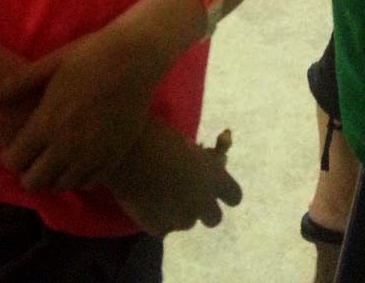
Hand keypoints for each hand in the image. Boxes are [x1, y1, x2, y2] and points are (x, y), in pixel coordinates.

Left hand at [0, 25, 155, 190]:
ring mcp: (91, 156)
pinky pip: (86, 183)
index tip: (14, 148)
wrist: (133, 59)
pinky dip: (77, 177)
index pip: (15, 159)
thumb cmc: (89, 55)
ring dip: (52, 176)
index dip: (9, 156)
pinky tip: (77, 159)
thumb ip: (17, 85)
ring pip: (60, 185)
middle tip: (32, 156)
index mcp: (47, 122)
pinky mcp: (112, 158)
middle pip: (34, 181)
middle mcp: (66, 146)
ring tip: (54, 158)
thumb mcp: (50, 64)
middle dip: (27, 171)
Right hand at [111, 120, 241, 236]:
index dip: (225, 191)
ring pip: (187, 223)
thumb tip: (210, 163)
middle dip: (205, 208)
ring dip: (180, 212)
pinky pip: (164, 227)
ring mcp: (181, 219)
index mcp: (214, 178)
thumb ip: (203, 161)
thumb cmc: (160, 137)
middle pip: (214, 218)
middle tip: (188, 194)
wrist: (130, 153)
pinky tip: (147, 202)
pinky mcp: (159, 228)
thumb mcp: (190, 145)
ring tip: (162, 195)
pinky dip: (158, 218)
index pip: (234, 196)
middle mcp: (202, 203)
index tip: (214, 186)